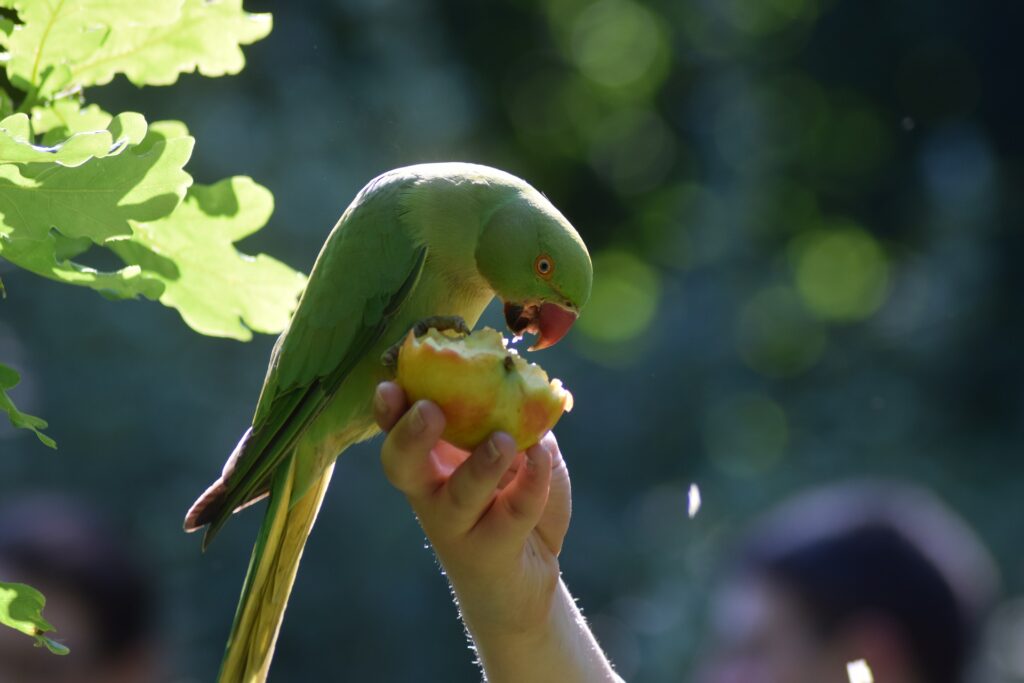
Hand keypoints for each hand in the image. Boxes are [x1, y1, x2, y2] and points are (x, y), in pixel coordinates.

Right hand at [374, 381, 569, 637]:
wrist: (528, 574)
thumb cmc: (513, 500)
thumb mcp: (519, 453)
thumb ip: (516, 423)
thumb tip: (525, 392)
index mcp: (431, 461)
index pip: (397, 432)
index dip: (389, 411)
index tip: (390, 386)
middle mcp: (433, 493)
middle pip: (402, 467)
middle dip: (410, 437)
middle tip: (429, 410)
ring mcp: (459, 525)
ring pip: (458, 497)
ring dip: (479, 466)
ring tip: (503, 440)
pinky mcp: (492, 550)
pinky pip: (511, 514)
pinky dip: (531, 484)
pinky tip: (542, 458)